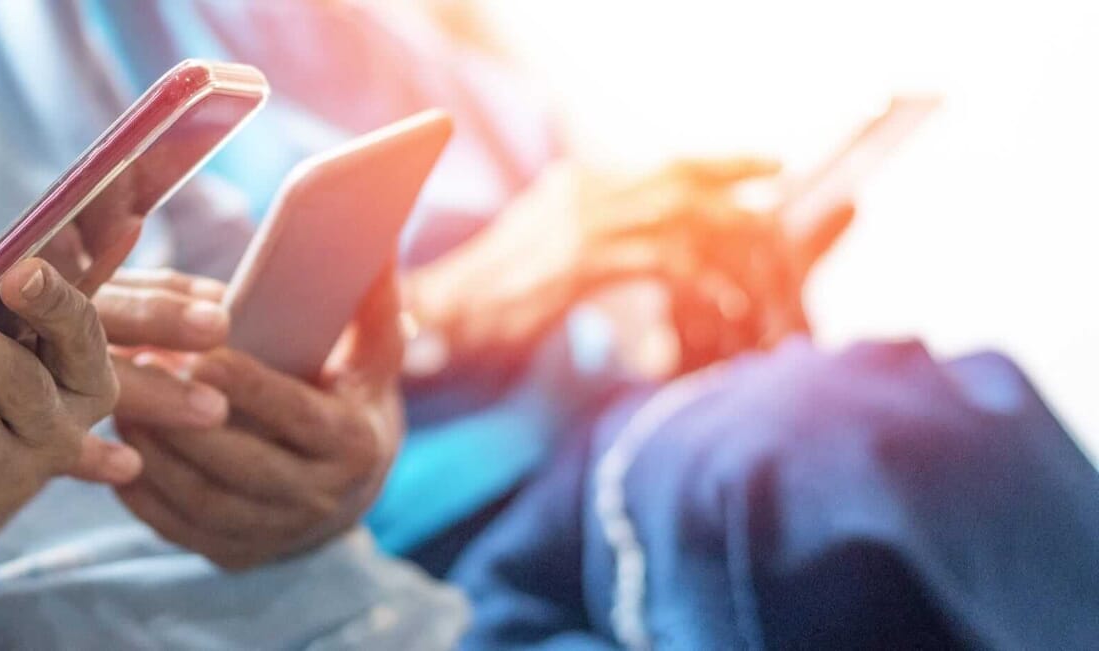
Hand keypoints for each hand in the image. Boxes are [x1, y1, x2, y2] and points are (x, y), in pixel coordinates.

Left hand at [112, 269, 405, 569]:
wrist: (348, 490)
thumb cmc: (350, 399)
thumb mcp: (372, 354)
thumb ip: (372, 303)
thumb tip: (375, 245)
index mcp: (354, 444)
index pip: (293, 414)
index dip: (246, 385)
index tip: (197, 350)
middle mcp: (319, 499)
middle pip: (241, 463)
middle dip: (184, 418)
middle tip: (138, 370)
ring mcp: (274, 535)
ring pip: (201, 498)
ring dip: (154, 452)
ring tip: (118, 403)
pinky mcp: (234, 555)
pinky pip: (177, 525)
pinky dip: (141, 492)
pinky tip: (115, 451)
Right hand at [407, 157, 848, 380]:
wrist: (433, 319)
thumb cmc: (485, 305)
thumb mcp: (544, 255)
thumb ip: (591, 240)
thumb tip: (646, 248)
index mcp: (576, 185)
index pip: (666, 163)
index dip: (723, 163)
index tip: (768, 169)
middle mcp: (584, 193)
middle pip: (687, 182)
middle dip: (746, 200)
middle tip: (790, 226)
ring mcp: (582, 224)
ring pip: (688, 223)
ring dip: (734, 261)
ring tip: (765, 299)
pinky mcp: (581, 263)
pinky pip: (667, 266)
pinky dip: (703, 293)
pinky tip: (722, 321)